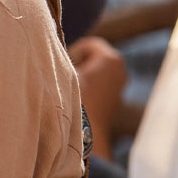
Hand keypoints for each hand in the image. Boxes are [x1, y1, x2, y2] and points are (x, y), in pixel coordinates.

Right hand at [68, 36, 126, 159]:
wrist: (87, 133)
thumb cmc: (77, 100)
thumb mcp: (67, 73)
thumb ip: (65, 58)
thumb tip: (56, 49)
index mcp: (111, 59)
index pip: (89, 44)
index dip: (75, 52)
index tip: (66, 65)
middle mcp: (121, 70)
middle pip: (95, 56)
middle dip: (80, 63)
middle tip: (68, 75)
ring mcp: (121, 85)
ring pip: (98, 71)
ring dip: (85, 75)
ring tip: (72, 87)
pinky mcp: (117, 98)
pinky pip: (101, 84)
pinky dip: (91, 86)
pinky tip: (80, 98)